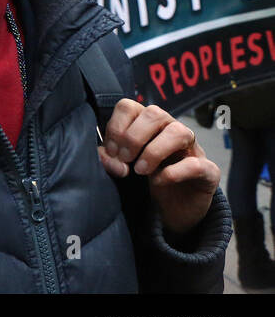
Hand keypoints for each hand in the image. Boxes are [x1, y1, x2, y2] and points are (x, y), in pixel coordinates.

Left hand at [98, 99, 219, 236]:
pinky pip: (197, 164)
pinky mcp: (208, 171)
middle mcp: (171, 129)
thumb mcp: (123, 167)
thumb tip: (109, 158)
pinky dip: (174, 172)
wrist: (175, 210)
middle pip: (154, 113)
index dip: (116, 127)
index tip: (111, 152)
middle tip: (125, 160)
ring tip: (140, 171)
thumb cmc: (146, 180)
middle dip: (133, 137)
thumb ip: (110, 159)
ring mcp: (193, 148)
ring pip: (178, 131)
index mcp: (148, 124)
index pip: (129, 106)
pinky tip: (160, 181)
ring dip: (154, 151)